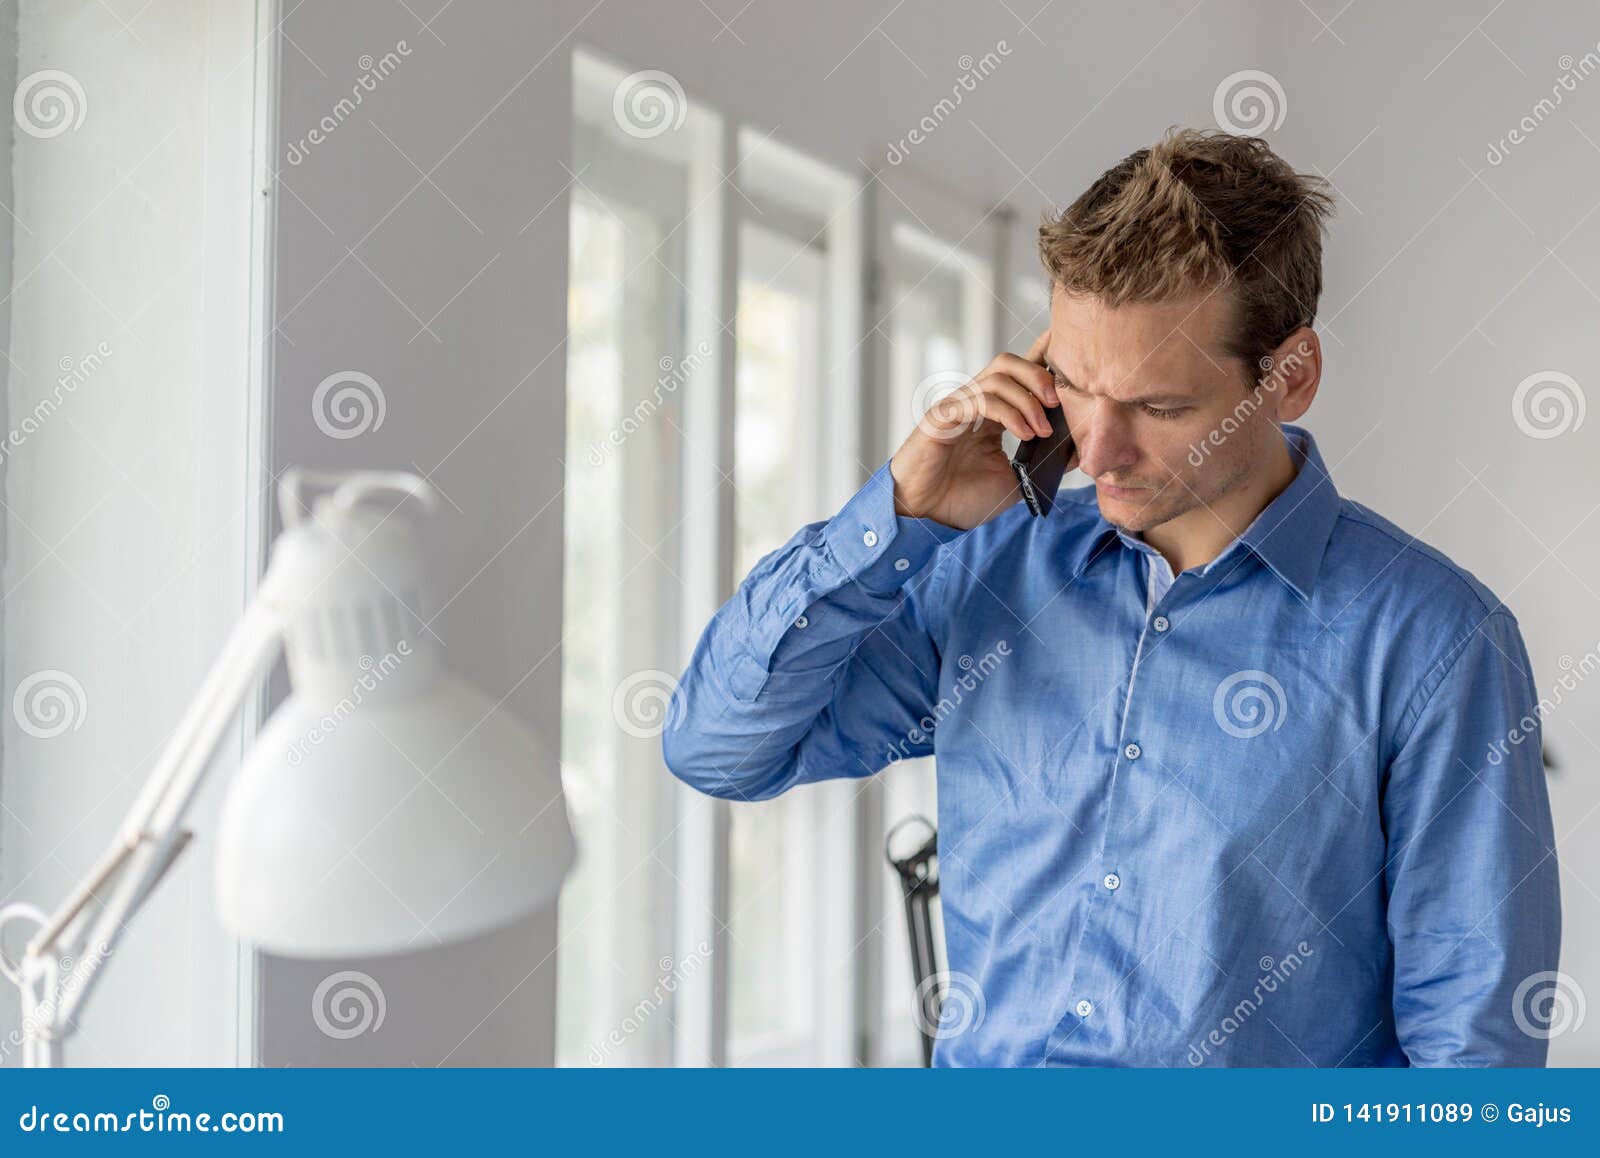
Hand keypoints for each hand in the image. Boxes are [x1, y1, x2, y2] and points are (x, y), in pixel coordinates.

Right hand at [889, 330, 1071, 529]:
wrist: (927, 518)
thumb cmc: (963, 500)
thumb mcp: (1017, 481)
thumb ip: (1044, 462)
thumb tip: (1081, 448)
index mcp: (991, 414)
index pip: (1018, 374)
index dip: (1042, 358)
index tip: (1069, 359)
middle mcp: (973, 403)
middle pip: (1008, 363)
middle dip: (1039, 376)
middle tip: (1057, 404)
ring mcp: (957, 407)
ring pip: (997, 377)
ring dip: (1028, 400)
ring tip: (1041, 431)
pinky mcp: (943, 417)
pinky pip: (979, 399)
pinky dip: (1008, 413)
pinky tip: (1023, 435)